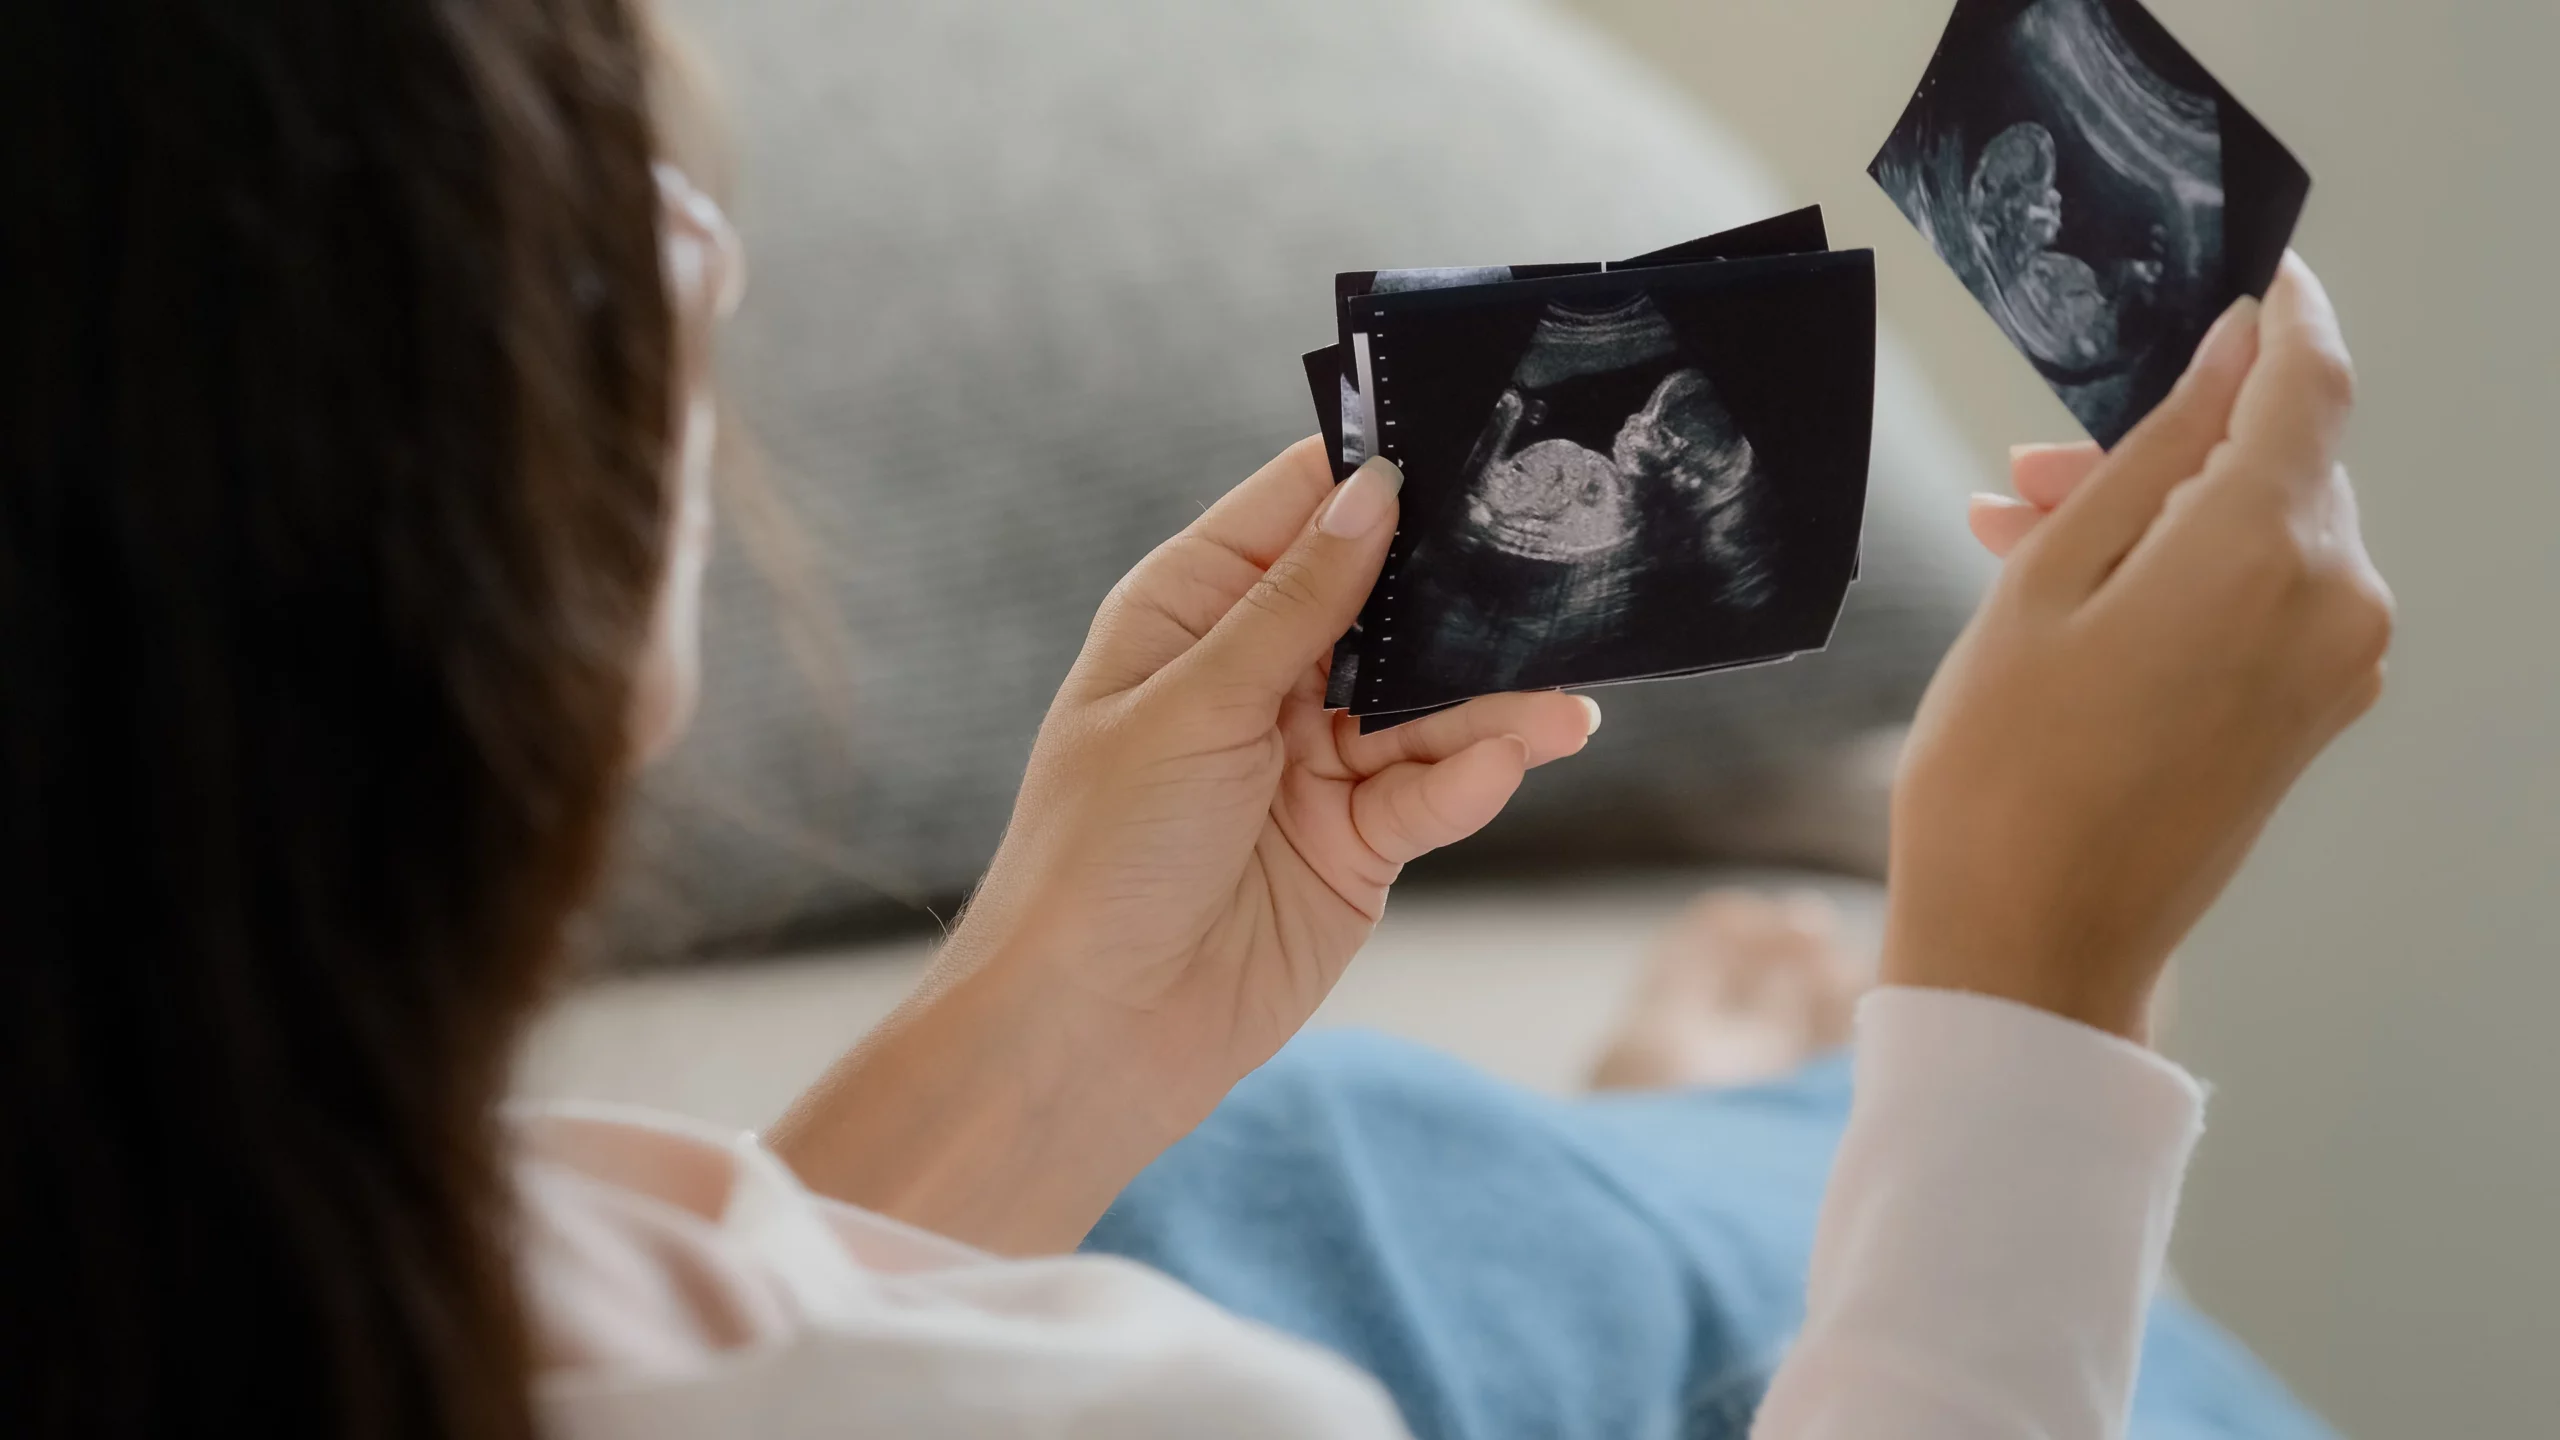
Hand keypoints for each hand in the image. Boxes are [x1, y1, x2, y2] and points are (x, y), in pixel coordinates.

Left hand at [772, 441, 1596, 1250]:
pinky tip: (1514, 759)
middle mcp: (1257, 677)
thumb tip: (1372, 493)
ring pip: (1426, 704)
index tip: (1464, 432)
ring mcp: (1311, 761)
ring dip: (1492, 700)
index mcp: (1190, 615)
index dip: (1372, 471)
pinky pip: (1431, 793)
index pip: (1295, 511)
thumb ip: (1294, 607)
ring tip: (1564, 700)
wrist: (1089, 1031)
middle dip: (1459, 588)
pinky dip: (1473, 778)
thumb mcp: (1193, 707)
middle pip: (1383, 603)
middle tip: (1552, 556)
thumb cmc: (1098, 856)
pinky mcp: (1355, 844)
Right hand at [1884, 255, 2392, 1041]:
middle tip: (2026, 475)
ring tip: (2022, 547)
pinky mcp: (2314, 713)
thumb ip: (2150, 454)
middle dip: (2164, 445)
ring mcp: (2336, 666)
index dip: (2284, 313)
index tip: (2252, 270)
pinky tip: (2076, 600)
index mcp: (2267, 551)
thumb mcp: (2045, 583)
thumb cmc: (2005, 769)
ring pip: (2263, 531)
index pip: (2310, 379)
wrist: (2032, 943)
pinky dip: (2186, 577)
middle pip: (2275, 461)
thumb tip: (2231, 355)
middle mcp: (2334, 601)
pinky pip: (2266, 599)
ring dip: (2158, 516)